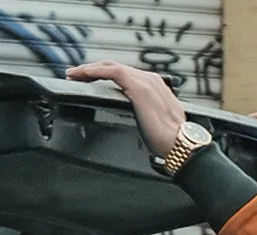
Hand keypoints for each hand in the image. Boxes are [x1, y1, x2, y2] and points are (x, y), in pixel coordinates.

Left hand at [67, 60, 186, 157]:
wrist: (182, 146)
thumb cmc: (171, 143)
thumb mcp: (156, 125)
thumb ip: (147, 117)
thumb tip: (142, 124)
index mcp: (155, 87)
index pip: (125, 75)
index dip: (106, 75)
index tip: (90, 81)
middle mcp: (150, 79)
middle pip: (115, 67)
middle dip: (94, 69)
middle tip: (76, 75)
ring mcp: (145, 81)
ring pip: (110, 66)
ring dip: (90, 69)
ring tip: (74, 74)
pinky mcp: (138, 87)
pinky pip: (111, 72)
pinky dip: (95, 71)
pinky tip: (83, 74)